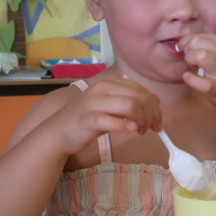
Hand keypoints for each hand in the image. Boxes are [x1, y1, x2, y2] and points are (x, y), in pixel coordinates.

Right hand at [40, 77, 162, 155]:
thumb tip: (156, 100)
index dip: (155, 106)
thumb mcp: (110, 106)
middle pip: (139, 98)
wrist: (57, 132)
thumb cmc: (87, 120)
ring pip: (131, 106)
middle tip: (151, 129)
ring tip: (140, 131)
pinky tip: (131, 130)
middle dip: (152, 115)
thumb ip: (130, 100)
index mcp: (109, 83)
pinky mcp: (88, 119)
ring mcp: (94, 103)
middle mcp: (102, 88)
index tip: (158, 122)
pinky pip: (112, 120)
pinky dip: (126, 125)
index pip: (141, 90)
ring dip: (142, 121)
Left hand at [178, 34, 215, 116]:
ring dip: (189, 59)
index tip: (186, 50)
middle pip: (197, 41)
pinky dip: (190, 78)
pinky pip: (199, 81)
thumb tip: (193, 44)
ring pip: (199, 55)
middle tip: (188, 59)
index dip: (189, 41)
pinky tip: (188, 78)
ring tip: (190, 67)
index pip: (202, 35)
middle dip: (187, 49)